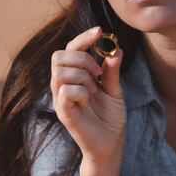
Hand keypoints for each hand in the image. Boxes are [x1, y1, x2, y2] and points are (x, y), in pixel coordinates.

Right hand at [50, 27, 126, 162]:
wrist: (111, 144)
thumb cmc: (110, 118)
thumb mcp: (115, 90)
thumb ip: (112, 72)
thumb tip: (117, 50)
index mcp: (74, 77)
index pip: (70, 49)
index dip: (83, 38)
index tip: (100, 31)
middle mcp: (63, 85)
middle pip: (59, 56)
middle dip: (82, 58)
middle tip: (98, 73)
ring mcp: (61, 99)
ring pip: (61, 72)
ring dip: (82, 76)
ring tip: (94, 90)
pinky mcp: (64, 113)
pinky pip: (66, 91)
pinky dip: (81, 92)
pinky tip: (89, 101)